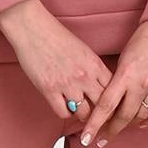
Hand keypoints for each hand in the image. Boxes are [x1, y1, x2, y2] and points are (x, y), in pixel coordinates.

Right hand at [0, 0, 114, 130]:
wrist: (32, 28)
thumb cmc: (56, 37)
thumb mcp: (84, 51)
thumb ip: (94, 70)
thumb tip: (102, 87)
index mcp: (95, 65)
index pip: (114, 91)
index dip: (115, 103)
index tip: (113, 109)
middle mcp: (84, 76)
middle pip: (102, 106)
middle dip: (103, 115)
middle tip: (99, 118)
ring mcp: (67, 84)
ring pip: (84, 114)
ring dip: (83, 116)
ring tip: (81, 113)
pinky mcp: (49, 90)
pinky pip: (63, 113)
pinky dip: (65, 113)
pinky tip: (64, 106)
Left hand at [76, 18, 147, 145]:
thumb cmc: (144, 40)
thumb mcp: (124, 58)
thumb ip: (117, 81)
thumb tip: (108, 104)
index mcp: (126, 73)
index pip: (106, 106)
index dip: (95, 125)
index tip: (86, 138)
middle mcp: (142, 83)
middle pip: (123, 116)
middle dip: (111, 130)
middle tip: (103, 139)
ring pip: (141, 117)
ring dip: (129, 125)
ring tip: (121, 127)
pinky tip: (141, 123)